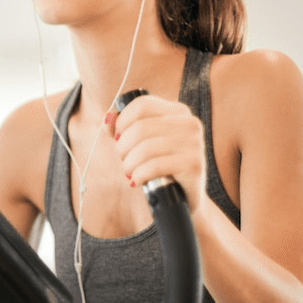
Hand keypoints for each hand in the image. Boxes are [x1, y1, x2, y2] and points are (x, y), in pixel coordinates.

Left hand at [110, 95, 205, 210]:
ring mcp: (194, 143)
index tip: (117, 138)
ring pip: (145, 148)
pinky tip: (138, 181)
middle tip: (123, 160)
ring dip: (129, 164)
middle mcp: (190, 124)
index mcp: (178, 112)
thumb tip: (107, 119)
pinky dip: (139, 175)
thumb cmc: (159, 167)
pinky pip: (154, 166)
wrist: (184, 197)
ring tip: (129, 172)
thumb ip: (122, 129)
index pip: (142, 105)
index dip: (122, 121)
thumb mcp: (141, 144)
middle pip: (140, 128)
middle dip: (123, 147)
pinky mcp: (193, 165)